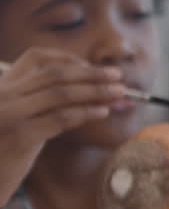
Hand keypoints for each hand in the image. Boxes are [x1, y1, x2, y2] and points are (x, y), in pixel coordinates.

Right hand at [0, 48, 128, 203]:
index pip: (35, 57)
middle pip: (55, 74)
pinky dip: (85, 113)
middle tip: (117, 76)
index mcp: (2, 86)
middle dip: (90, 73)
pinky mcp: (21, 136)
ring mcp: (10, 114)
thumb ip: (43, 103)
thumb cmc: (5, 151)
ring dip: (95, 91)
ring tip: (118, 94)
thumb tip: (92, 94)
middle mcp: (4, 95)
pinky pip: (60, 118)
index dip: (68, 58)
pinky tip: (102, 112)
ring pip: (61, 93)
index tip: (92, 67)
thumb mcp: (18, 118)